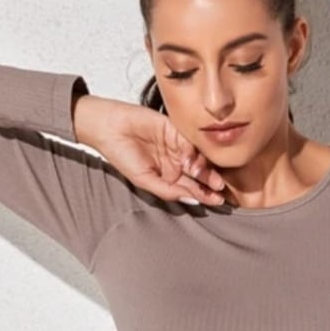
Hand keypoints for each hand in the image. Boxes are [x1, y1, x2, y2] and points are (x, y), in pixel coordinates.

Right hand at [85, 97, 226, 205]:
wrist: (109, 128)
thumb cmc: (121, 155)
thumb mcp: (143, 180)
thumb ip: (167, 191)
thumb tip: (192, 200)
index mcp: (169, 176)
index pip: (191, 187)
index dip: (204, 195)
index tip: (217, 202)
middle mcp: (176, 161)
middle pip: (199, 174)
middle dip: (210, 182)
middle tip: (220, 190)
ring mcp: (177, 145)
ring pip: (197, 158)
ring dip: (205, 169)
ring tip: (209, 178)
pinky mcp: (176, 129)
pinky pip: (189, 141)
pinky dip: (194, 151)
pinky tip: (192, 161)